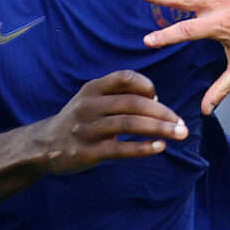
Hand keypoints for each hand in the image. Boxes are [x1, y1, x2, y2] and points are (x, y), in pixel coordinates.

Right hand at [30, 71, 187, 172]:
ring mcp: (88, 128)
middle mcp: (89, 105)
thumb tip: (155, 99)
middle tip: (183, 125)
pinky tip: (160, 147)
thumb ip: (120, 95)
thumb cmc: (79, 121)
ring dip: (160, 129)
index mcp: (93, 89)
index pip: (124, 78)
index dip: (146, 85)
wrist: (45, 145)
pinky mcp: (89, 151)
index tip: (158, 97)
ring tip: (180, 134)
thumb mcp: (92, 99)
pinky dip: (143, 147)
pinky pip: (121, 149)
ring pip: (130, 124)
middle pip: (134, 104)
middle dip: (163, 113)